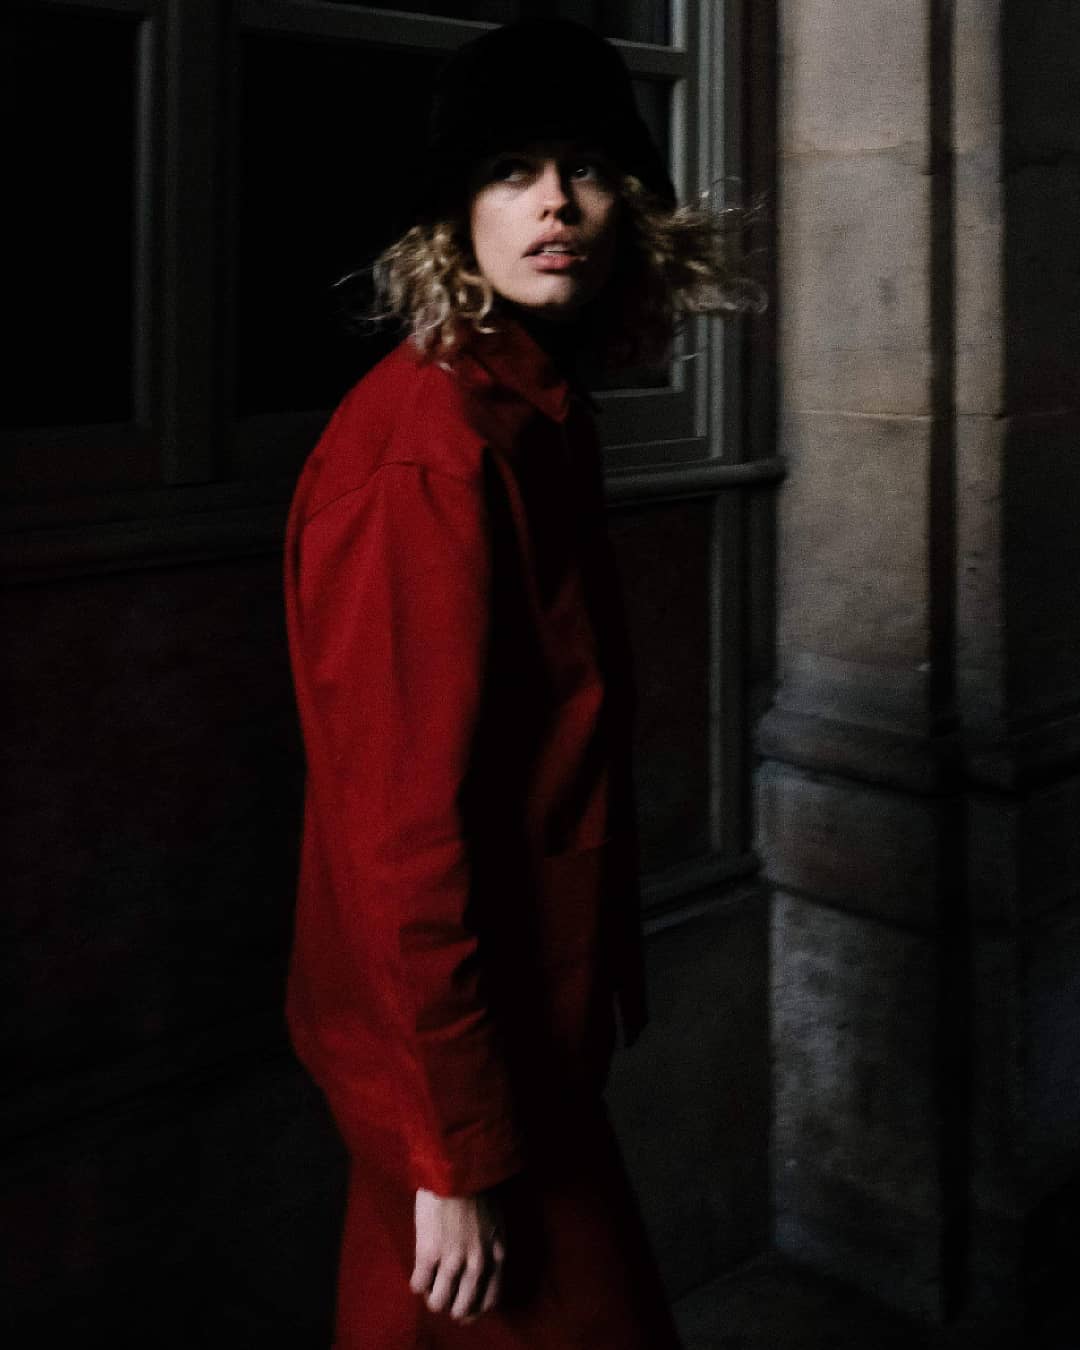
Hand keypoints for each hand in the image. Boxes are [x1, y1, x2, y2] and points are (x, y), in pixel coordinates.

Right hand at [410, 1186, 506, 1321]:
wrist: (458, 1165)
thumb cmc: (477, 1185)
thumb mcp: (495, 1220)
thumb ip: (489, 1246)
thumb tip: (476, 1266)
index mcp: (498, 1255)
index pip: (489, 1300)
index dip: (474, 1308)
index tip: (465, 1307)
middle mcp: (478, 1264)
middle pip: (463, 1308)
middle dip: (451, 1306)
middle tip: (443, 1297)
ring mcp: (453, 1261)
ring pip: (438, 1302)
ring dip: (432, 1297)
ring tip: (428, 1287)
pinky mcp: (429, 1253)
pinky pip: (419, 1284)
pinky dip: (417, 1283)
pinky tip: (417, 1273)